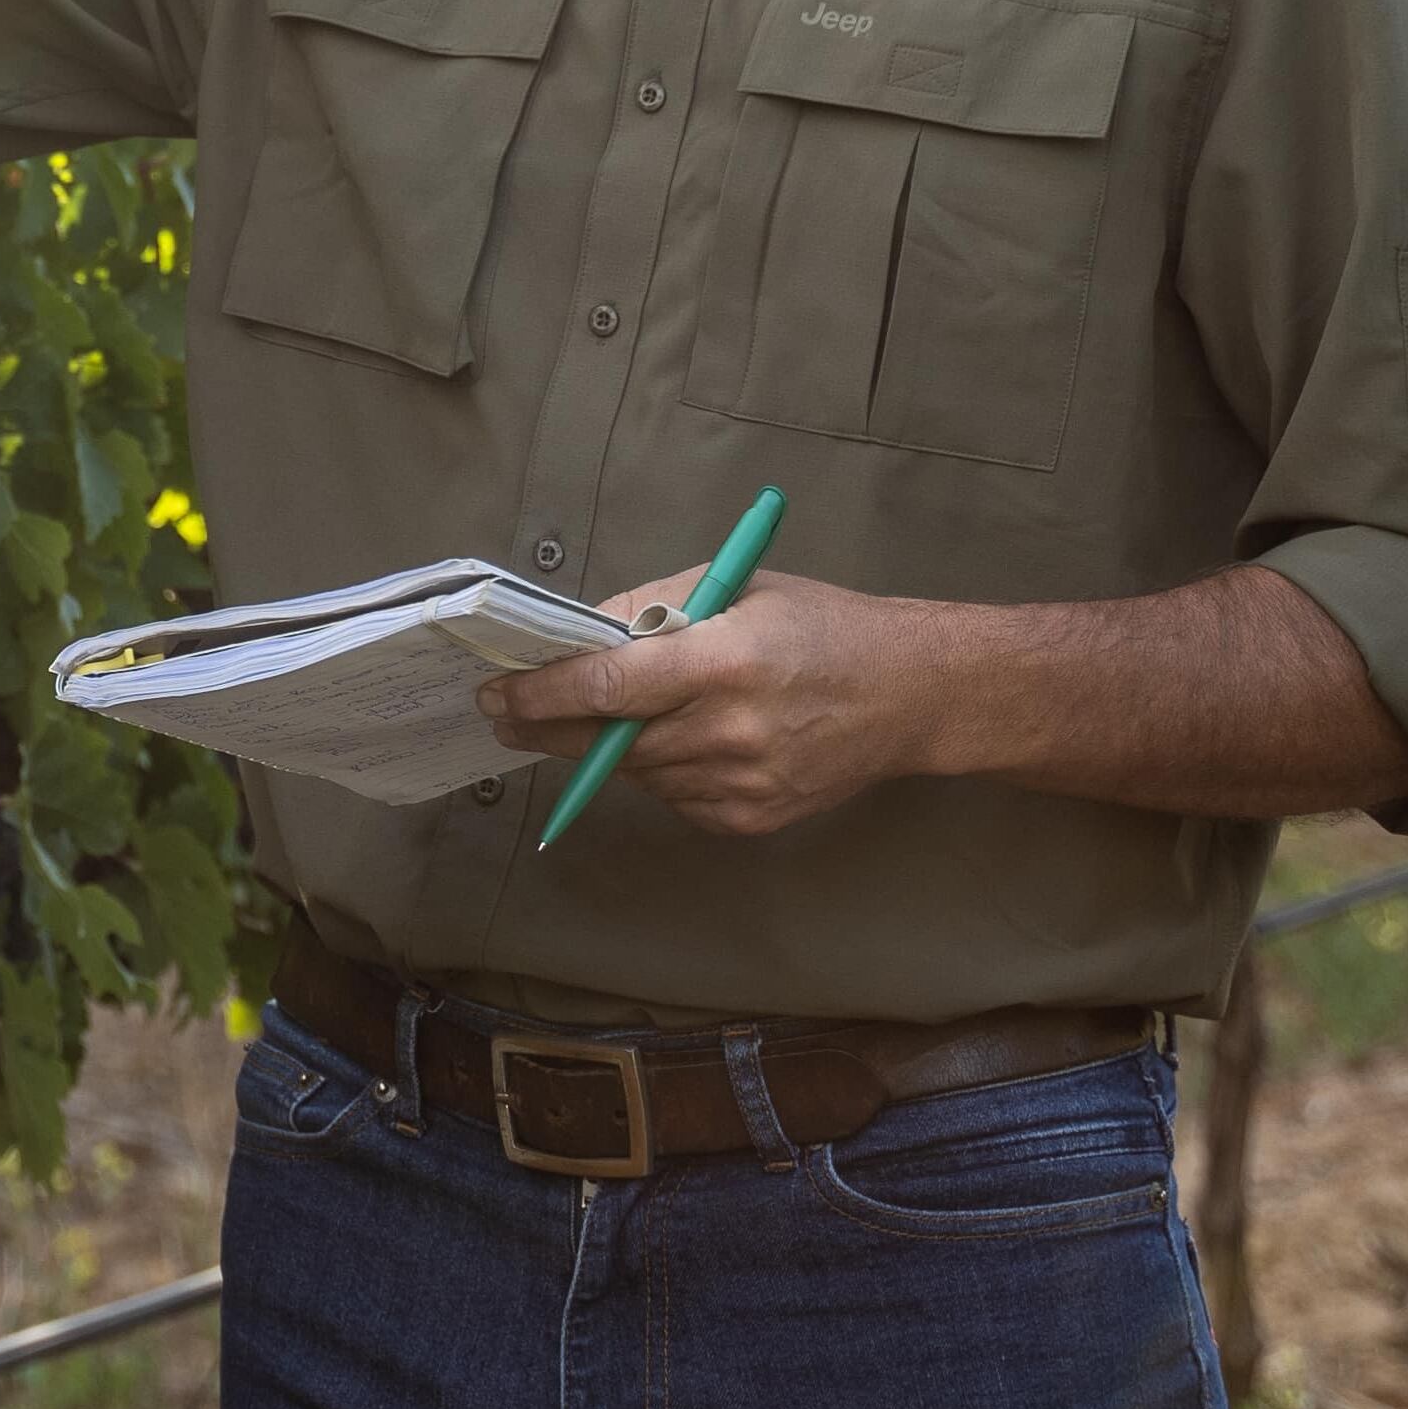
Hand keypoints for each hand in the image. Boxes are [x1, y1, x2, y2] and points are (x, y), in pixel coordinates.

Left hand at [475, 568, 957, 838]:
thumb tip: (579, 636)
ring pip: (638, 772)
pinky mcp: (750, 819)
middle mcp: (730, 730)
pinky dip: (664, 768)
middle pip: (610, 739)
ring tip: (623, 714)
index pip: (609, 687)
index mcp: (725, 661)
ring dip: (614, 746)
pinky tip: (689, 739)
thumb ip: (654, 609)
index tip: (498, 693)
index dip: (543, 694)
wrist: (909, 695)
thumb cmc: (821, 628)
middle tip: (509, 714)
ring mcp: (741, 784)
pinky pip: (674, 797)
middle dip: (552, 727)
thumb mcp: (739, 589)